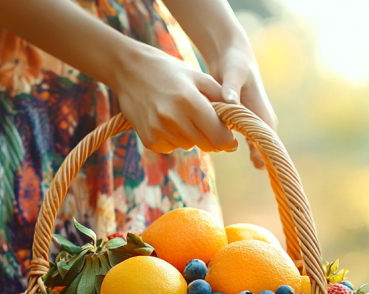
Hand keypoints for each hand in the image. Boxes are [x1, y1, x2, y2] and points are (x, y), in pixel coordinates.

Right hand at [111, 45, 237, 153]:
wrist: (130, 71)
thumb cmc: (170, 72)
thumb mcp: (199, 77)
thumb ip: (221, 98)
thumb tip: (238, 120)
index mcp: (191, 102)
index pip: (219, 136)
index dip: (228, 141)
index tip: (231, 140)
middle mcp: (174, 119)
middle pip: (206, 145)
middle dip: (212, 138)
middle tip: (207, 124)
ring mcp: (159, 131)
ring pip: (189, 146)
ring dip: (192, 136)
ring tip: (181, 116)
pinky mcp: (148, 139)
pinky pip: (172, 147)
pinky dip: (174, 138)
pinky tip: (167, 121)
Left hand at [209, 44, 277, 168]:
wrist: (231, 58)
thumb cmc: (235, 63)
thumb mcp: (234, 73)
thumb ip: (231, 88)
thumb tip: (230, 102)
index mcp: (261, 109)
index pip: (267, 136)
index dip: (265, 150)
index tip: (262, 164)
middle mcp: (260, 117)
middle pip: (264, 143)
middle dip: (262, 156)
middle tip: (260, 169)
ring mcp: (251, 121)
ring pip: (254, 143)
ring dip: (252, 153)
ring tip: (256, 167)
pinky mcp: (240, 121)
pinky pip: (242, 139)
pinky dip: (237, 145)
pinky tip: (234, 155)